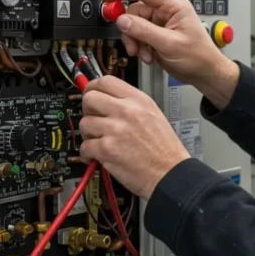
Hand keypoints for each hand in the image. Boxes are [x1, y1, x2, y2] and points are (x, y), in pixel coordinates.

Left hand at [79, 75, 190, 199]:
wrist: (170, 173)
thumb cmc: (164, 148)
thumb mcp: (153, 114)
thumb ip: (130, 104)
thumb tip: (105, 100)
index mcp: (138, 100)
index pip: (105, 81)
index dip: (92, 88)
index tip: (90, 95)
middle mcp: (126, 111)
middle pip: (89, 99)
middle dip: (88, 111)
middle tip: (95, 121)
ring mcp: (115, 129)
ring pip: (84, 123)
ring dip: (88, 135)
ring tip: (101, 142)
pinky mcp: (107, 149)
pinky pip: (84, 146)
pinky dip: (88, 154)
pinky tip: (98, 156)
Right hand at [102, 0, 238, 108]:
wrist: (205, 74)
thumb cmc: (199, 56)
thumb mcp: (169, 43)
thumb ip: (144, 31)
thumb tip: (123, 20)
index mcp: (174, 7)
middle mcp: (166, 13)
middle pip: (136, 13)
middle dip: (131, 30)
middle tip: (133, 45)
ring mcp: (161, 25)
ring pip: (135, 27)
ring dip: (136, 42)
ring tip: (144, 55)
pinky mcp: (157, 37)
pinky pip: (140, 38)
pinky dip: (140, 48)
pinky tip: (149, 57)